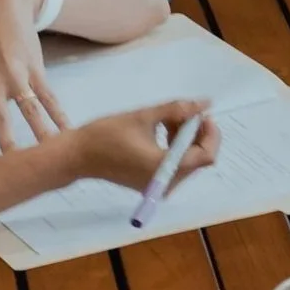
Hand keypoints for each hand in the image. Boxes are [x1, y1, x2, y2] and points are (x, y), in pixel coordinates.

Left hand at [0, 0, 64, 158]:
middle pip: (0, 121)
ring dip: (42, 137)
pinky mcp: (35, 70)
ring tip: (51, 158)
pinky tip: (69, 133)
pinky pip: (50, 99)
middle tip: (14, 170)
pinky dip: (60, 118)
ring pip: (30, 113)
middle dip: (8, 147)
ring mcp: (15, 76)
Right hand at [68, 100, 219, 196]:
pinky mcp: (153, 184)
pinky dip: (173, 146)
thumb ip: (176, 110)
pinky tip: (161, 129)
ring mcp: (161, 186)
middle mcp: (168, 183)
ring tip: (166, 117)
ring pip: (187, 159)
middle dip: (195, 132)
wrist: (79, 156)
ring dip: (184, 137)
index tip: (202, 113)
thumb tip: (203, 103)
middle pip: (198, 157)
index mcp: (165, 168)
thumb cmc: (106, 135)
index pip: (206, 155)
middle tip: (182, 111)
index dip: (210, 133)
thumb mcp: (143, 117)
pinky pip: (174, 164)